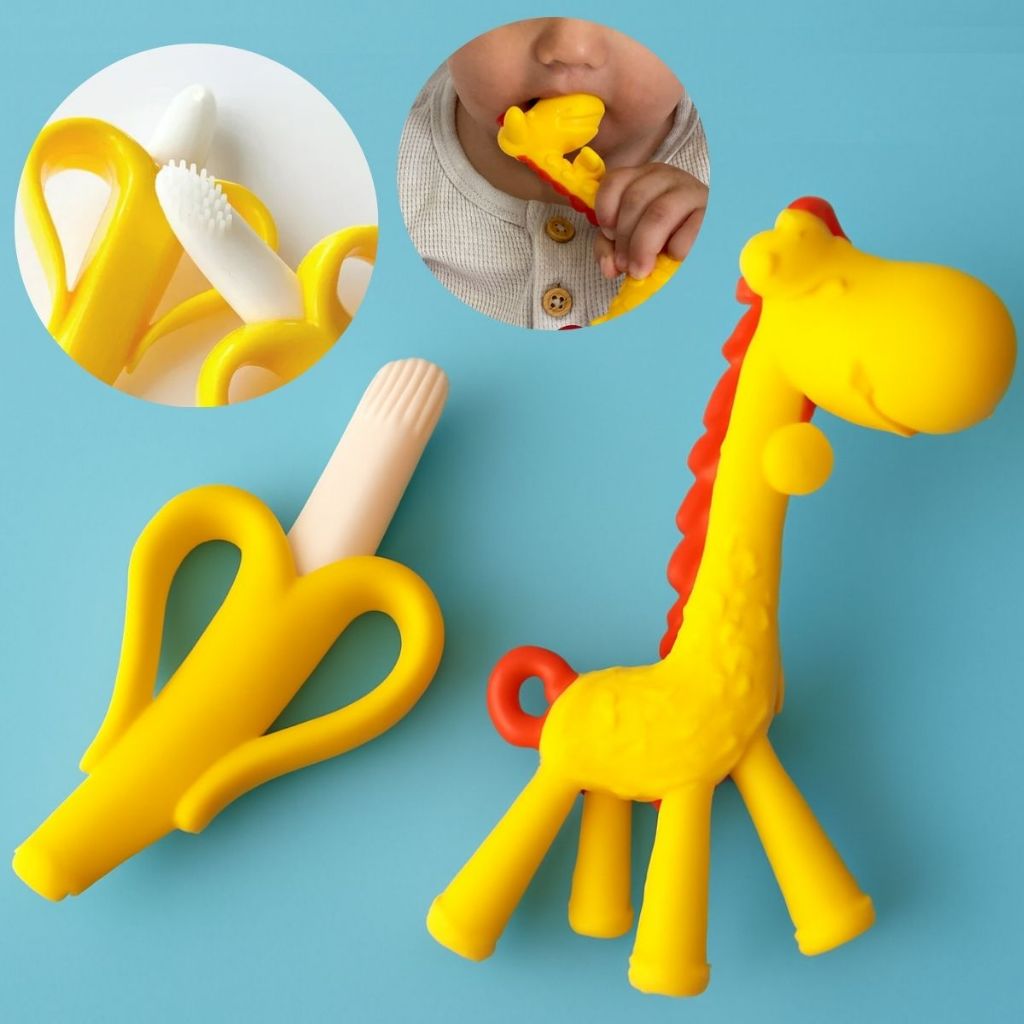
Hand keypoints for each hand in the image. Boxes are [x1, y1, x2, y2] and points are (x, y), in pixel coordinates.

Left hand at [593, 164, 707, 279]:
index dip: (606, 209)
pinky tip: (673, 257)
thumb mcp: (631, 238)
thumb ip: (612, 248)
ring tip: (640, 271)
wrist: (705, 244)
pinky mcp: (711, 213)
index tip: (609, 234)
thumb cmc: (664, 239)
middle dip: (624, 238)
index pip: (615, 180)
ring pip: (659, 213)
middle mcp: (667, 177)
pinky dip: (675, 249)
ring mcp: (691, 192)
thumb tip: (610, 267)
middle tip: (625, 265)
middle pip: (635, 199)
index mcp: (643, 178)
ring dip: (644, 246)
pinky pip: (689, 230)